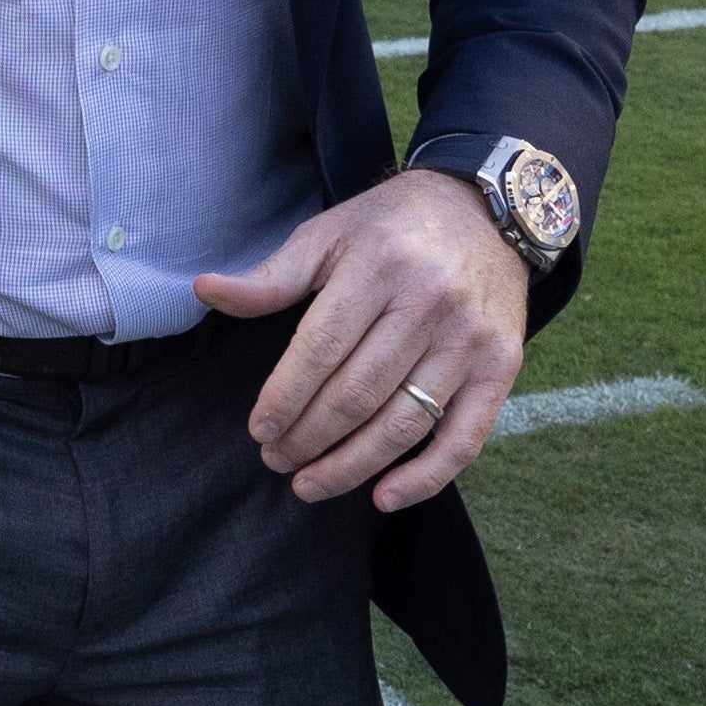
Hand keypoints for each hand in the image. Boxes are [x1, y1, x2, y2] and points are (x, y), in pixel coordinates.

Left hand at [195, 169, 529, 513]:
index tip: (259, 431)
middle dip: (308, 438)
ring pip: (403, 424)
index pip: (321, 349)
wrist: (484, 209)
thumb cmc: (391, 226)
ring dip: (351, 466)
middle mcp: (428, 303)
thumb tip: (205, 291)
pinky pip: (464, 438)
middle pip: (358, 394)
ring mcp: (469, 339)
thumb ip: (271, 276)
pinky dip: (425, 477)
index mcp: (378, 265)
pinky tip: (384, 496)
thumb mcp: (328, 235)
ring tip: (310, 484)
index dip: (285, 399)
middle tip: (276, 460)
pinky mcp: (500, 367)